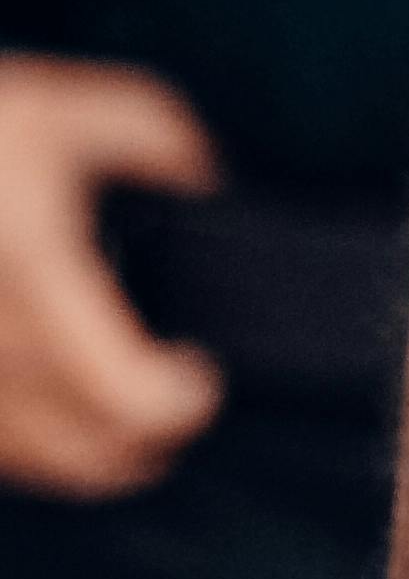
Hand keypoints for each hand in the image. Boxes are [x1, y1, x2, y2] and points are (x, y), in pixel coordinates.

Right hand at [0, 56, 225, 495]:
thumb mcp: (69, 112)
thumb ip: (158, 143)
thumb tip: (205, 183)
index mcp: (39, 281)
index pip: (126, 396)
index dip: (182, 403)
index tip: (203, 374)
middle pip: (92, 455)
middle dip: (155, 440)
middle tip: (178, 397)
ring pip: (39, 466)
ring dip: (94, 449)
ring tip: (120, 398)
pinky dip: (34, 443)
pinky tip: (51, 398)